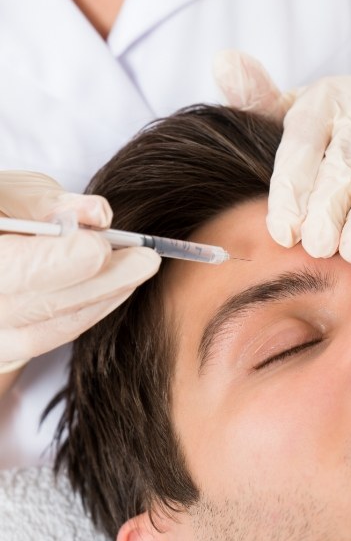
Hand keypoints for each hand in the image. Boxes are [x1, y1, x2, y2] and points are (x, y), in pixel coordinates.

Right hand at [0, 171, 160, 366]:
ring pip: (49, 328)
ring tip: (141, 266)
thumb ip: (48, 202)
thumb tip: (98, 214)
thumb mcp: (13, 193)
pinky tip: (121, 286)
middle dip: (99, 282)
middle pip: (36, 305)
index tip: (101, 247)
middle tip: (145, 259)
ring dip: (104, 296)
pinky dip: (92, 310)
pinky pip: (54, 336)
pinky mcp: (9, 347)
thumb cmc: (1, 212)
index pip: (11, 269)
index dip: (59, 261)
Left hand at [213, 50, 350, 263]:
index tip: (284, 231)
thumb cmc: (333, 139)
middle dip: (329, 206)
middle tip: (316, 246)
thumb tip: (223, 61)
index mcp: (326, 99)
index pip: (303, 141)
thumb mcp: (294, 119)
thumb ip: (259, 102)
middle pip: (347, 160)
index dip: (292, 188)